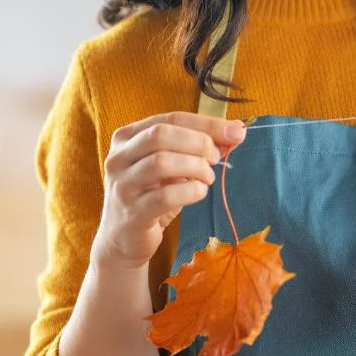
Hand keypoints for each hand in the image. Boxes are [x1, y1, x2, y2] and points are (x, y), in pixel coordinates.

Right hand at [91, 112, 247, 272]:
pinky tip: (199, 193)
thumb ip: (199, 146)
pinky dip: (191, 191)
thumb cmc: (151, 194)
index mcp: (127, 136)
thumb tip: (236, 132)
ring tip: (207, 177)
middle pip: (161, 134)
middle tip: (216, 158)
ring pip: (161, 162)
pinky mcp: (132, 213)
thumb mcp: (173, 165)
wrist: (123, 238)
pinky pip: (165, 196)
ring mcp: (122, 185)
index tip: (236, 132)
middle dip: (198, 142)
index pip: (171, 117)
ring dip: (195, 167)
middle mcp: (118, 157)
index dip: (207, 123)